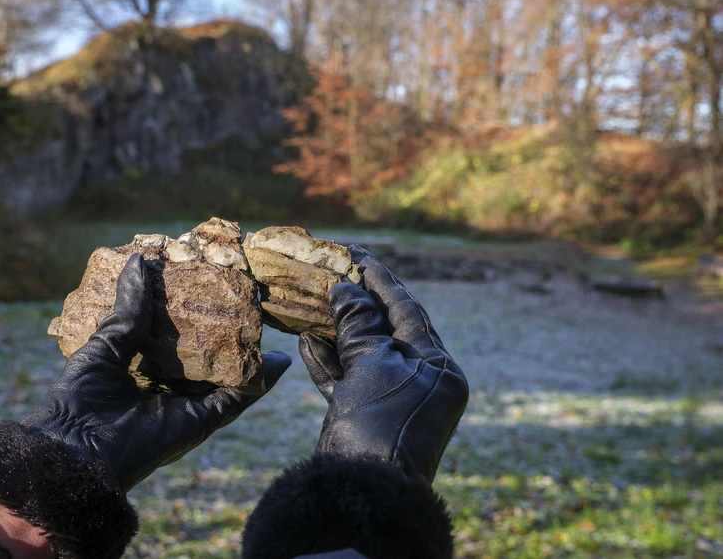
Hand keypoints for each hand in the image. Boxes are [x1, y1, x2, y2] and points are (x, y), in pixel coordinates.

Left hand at [22, 253, 291, 491]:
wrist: (74, 446)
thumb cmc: (79, 396)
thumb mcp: (105, 342)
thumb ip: (129, 309)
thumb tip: (142, 259)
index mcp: (144, 367)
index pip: (176, 336)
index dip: (192, 312)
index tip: (209, 285)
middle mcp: (169, 386)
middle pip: (205, 354)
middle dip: (226, 330)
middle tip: (247, 299)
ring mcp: (187, 404)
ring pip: (226, 375)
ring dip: (248, 354)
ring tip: (269, 324)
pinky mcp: (200, 421)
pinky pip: (235, 401)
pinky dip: (258, 384)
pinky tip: (279, 363)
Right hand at [299, 245, 467, 482]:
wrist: (361, 492)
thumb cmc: (376, 424)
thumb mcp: (372, 366)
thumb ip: (360, 324)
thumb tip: (347, 290)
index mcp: (438, 368)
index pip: (408, 310)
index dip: (380, 279)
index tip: (357, 253)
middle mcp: (422, 381)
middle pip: (386, 329)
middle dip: (357, 302)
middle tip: (334, 271)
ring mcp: (394, 400)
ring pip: (364, 353)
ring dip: (338, 329)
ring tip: (315, 301)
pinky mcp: (367, 416)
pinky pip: (349, 379)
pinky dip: (329, 362)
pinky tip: (307, 340)